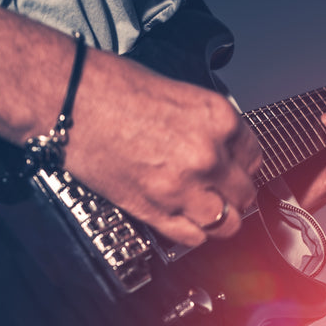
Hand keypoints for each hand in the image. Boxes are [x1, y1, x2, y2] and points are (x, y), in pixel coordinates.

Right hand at [65, 52, 261, 246]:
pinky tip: (184, 220)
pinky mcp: (153, 210)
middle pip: (244, 194)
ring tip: (207, 211)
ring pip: (226, 223)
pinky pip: (192, 237)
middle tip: (222, 192)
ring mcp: (182, 187)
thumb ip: (207, 125)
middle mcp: (207, 156)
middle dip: (234, 194)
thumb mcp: (179, 94)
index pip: (254, 156)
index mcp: (218, 119)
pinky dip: (192, 232)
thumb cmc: (112, 88)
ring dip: (219, 219)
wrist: (71, 101)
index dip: (243, 165)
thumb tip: (220, 147)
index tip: (234, 169)